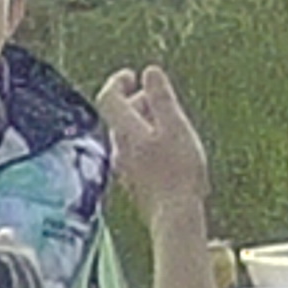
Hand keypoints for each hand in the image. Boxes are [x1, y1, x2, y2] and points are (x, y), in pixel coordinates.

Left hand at [97, 62, 214, 223]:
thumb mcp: (176, 127)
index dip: (118, 81)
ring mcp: (124, 167)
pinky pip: (136, 152)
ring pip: (128, 135)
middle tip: (159, 98)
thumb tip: (149, 72)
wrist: (175, 215)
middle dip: (137, 101)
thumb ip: (161, 98)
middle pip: (120, 116)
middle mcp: (118, 148)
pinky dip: (148, 141)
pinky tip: (169, 149)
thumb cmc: (179, 171)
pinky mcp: (134, 181)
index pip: (108, 98)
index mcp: (125, 132)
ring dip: (144, 122)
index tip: (133, 75)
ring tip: (170, 123)